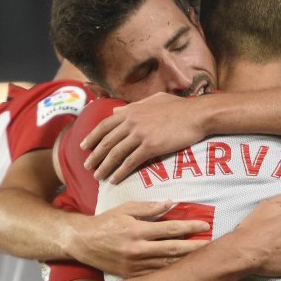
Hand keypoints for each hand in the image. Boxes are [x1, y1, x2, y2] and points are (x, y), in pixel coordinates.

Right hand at [67, 200, 209, 276]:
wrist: (82, 242)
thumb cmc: (105, 222)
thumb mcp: (125, 209)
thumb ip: (148, 207)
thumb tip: (171, 203)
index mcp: (137, 231)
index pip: (170, 229)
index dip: (190, 227)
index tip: (205, 225)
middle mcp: (137, 250)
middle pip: (173, 249)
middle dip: (195, 247)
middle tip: (212, 244)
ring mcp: (135, 265)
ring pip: (167, 264)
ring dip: (186, 260)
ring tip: (202, 256)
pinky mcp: (132, 275)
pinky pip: (156, 274)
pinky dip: (171, 270)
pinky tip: (183, 267)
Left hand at [81, 92, 207, 182]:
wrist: (197, 114)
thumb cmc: (178, 106)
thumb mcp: (152, 100)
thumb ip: (132, 106)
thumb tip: (114, 111)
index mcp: (130, 111)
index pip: (104, 125)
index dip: (92, 137)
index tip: (83, 146)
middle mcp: (131, 122)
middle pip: (106, 142)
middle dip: (95, 156)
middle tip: (87, 167)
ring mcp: (140, 134)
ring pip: (115, 154)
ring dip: (104, 167)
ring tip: (98, 177)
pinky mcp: (150, 147)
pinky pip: (130, 162)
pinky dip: (120, 172)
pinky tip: (114, 179)